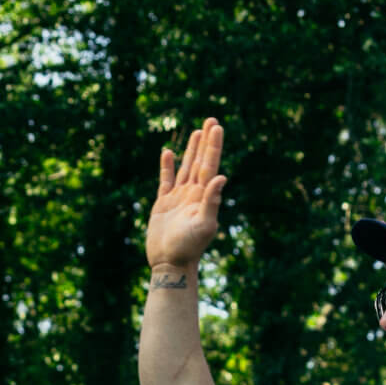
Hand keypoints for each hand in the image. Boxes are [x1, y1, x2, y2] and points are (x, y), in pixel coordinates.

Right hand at [147, 118, 226, 270]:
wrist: (170, 264)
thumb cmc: (189, 248)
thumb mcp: (204, 225)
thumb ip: (212, 201)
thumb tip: (221, 177)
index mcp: (204, 197)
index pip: (210, 165)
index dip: (213, 146)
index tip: (217, 127)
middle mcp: (193, 194)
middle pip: (200, 162)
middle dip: (206, 142)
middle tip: (211, 120)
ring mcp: (178, 198)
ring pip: (186, 168)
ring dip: (191, 150)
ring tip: (197, 131)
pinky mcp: (164, 204)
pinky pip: (166, 180)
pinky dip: (167, 166)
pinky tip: (169, 152)